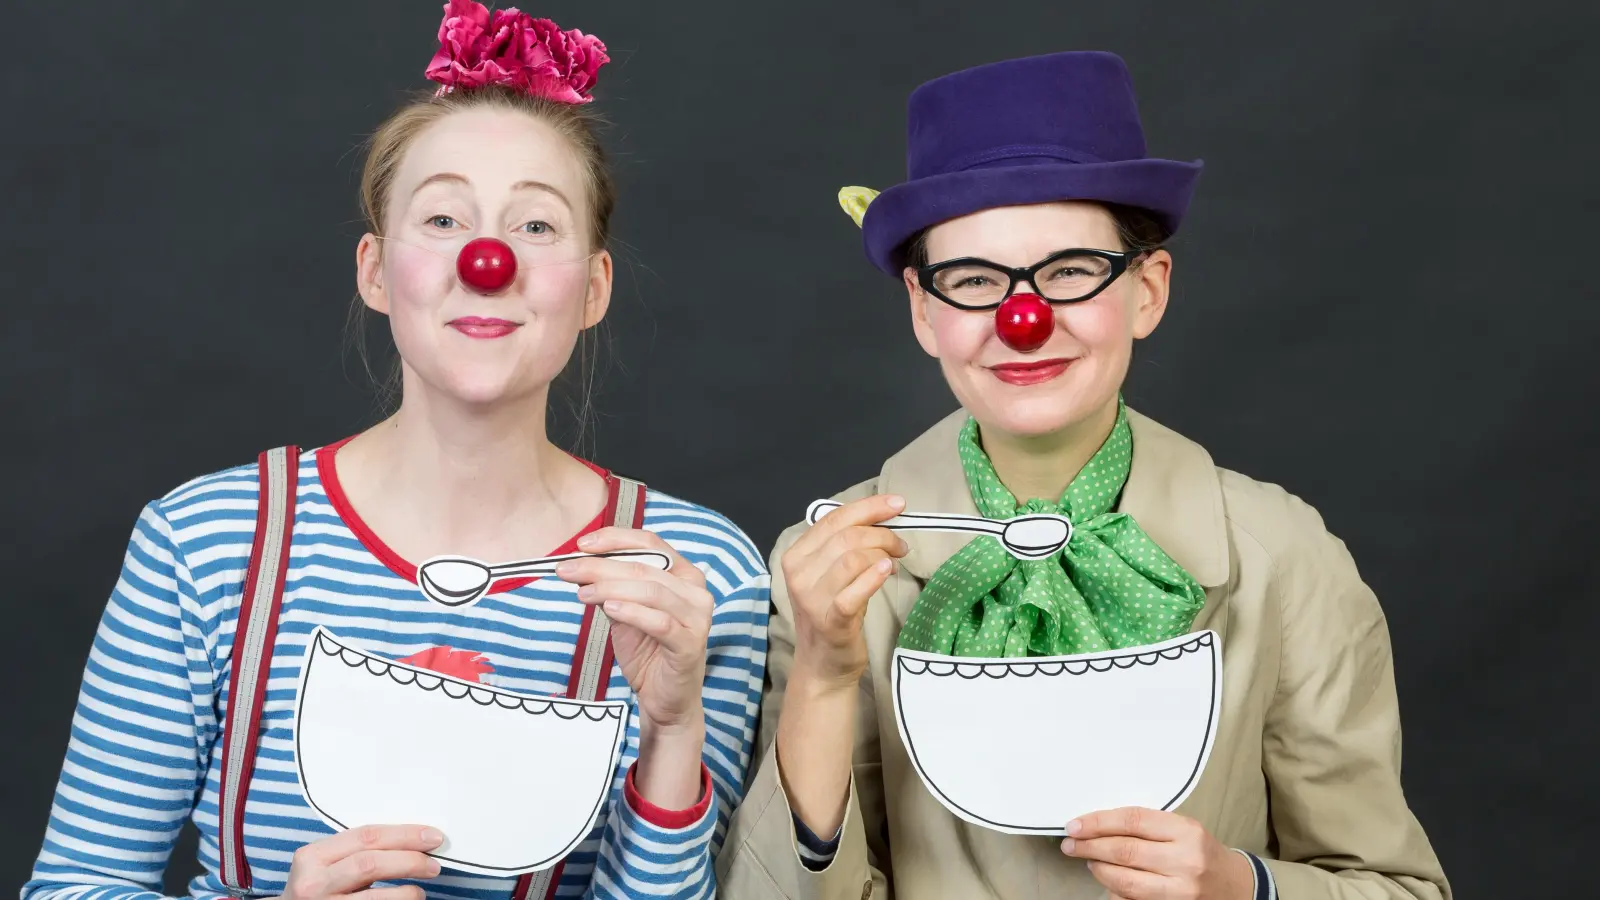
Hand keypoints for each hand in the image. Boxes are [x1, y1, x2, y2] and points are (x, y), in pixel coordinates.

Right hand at [282, 825, 443, 899]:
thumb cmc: (316, 890)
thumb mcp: (325, 865)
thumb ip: (357, 852)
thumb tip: (412, 842)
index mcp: (312, 856)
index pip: (366, 836)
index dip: (404, 834)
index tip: (431, 837)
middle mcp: (312, 883)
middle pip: (371, 863)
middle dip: (409, 860)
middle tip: (434, 864)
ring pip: (374, 896)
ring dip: (406, 892)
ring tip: (419, 891)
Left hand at [560, 528, 712, 733]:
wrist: (665, 698)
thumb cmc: (649, 652)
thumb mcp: (624, 612)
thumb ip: (611, 587)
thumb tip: (579, 564)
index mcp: (683, 575)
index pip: (650, 542)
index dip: (615, 539)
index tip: (581, 544)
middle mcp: (695, 591)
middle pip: (645, 566)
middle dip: (600, 566)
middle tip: (567, 569)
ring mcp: (697, 617)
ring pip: (651, 591)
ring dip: (610, 588)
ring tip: (582, 593)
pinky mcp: (690, 644)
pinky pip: (659, 622)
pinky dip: (632, 612)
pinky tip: (609, 609)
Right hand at [779, 494, 908, 689]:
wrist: (823, 663)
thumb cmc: (831, 613)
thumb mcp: (830, 575)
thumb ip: (845, 546)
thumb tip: (882, 518)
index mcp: (797, 555)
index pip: (833, 519)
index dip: (868, 507)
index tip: (897, 504)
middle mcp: (799, 574)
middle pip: (845, 537)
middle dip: (881, 533)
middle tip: (901, 544)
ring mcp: (812, 599)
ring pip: (851, 559)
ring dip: (882, 553)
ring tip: (896, 561)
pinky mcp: (830, 621)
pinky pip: (853, 593)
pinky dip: (873, 577)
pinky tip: (887, 571)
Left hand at [1060, 807, 1253, 899]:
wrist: (1235, 887)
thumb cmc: (1203, 854)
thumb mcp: (1183, 829)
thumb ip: (1147, 827)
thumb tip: (1098, 826)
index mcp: (1187, 831)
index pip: (1132, 821)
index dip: (1098, 822)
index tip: (1076, 825)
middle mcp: (1185, 861)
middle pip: (1124, 851)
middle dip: (1090, 846)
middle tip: (1071, 844)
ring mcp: (1181, 891)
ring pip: (1125, 881)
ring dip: (1099, 870)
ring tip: (1089, 861)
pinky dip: (1115, 892)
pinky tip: (1109, 883)